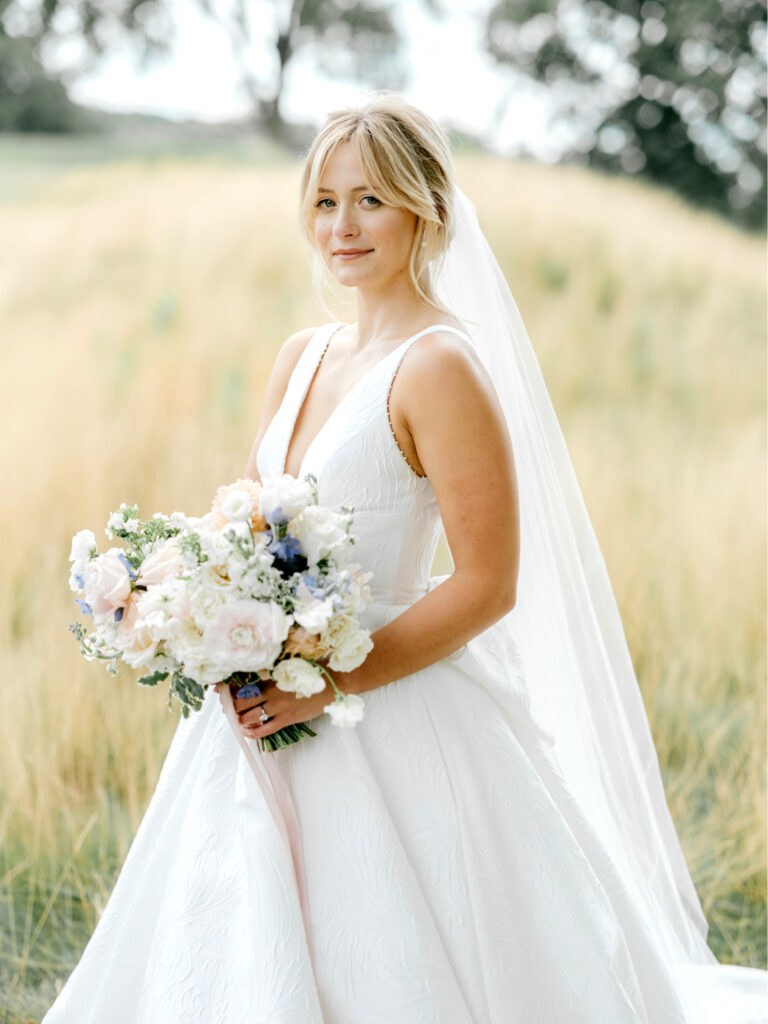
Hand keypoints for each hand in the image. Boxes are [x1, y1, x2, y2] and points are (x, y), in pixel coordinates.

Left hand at [220, 676, 334, 740]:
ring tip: (238, 719)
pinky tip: (247, 732)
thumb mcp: (291, 664)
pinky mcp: (288, 718)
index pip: (243, 682)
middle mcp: (272, 691)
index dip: (228, 687)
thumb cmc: (315, 670)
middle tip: (228, 707)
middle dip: (231, 705)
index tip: (219, 690)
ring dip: (240, 719)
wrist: (335, 681)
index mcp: (271, 675)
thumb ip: (274, 669)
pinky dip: (253, 732)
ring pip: (250, 716)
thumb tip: (256, 672)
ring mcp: (279, 706)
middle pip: (242, 701)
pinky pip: (265, 729)